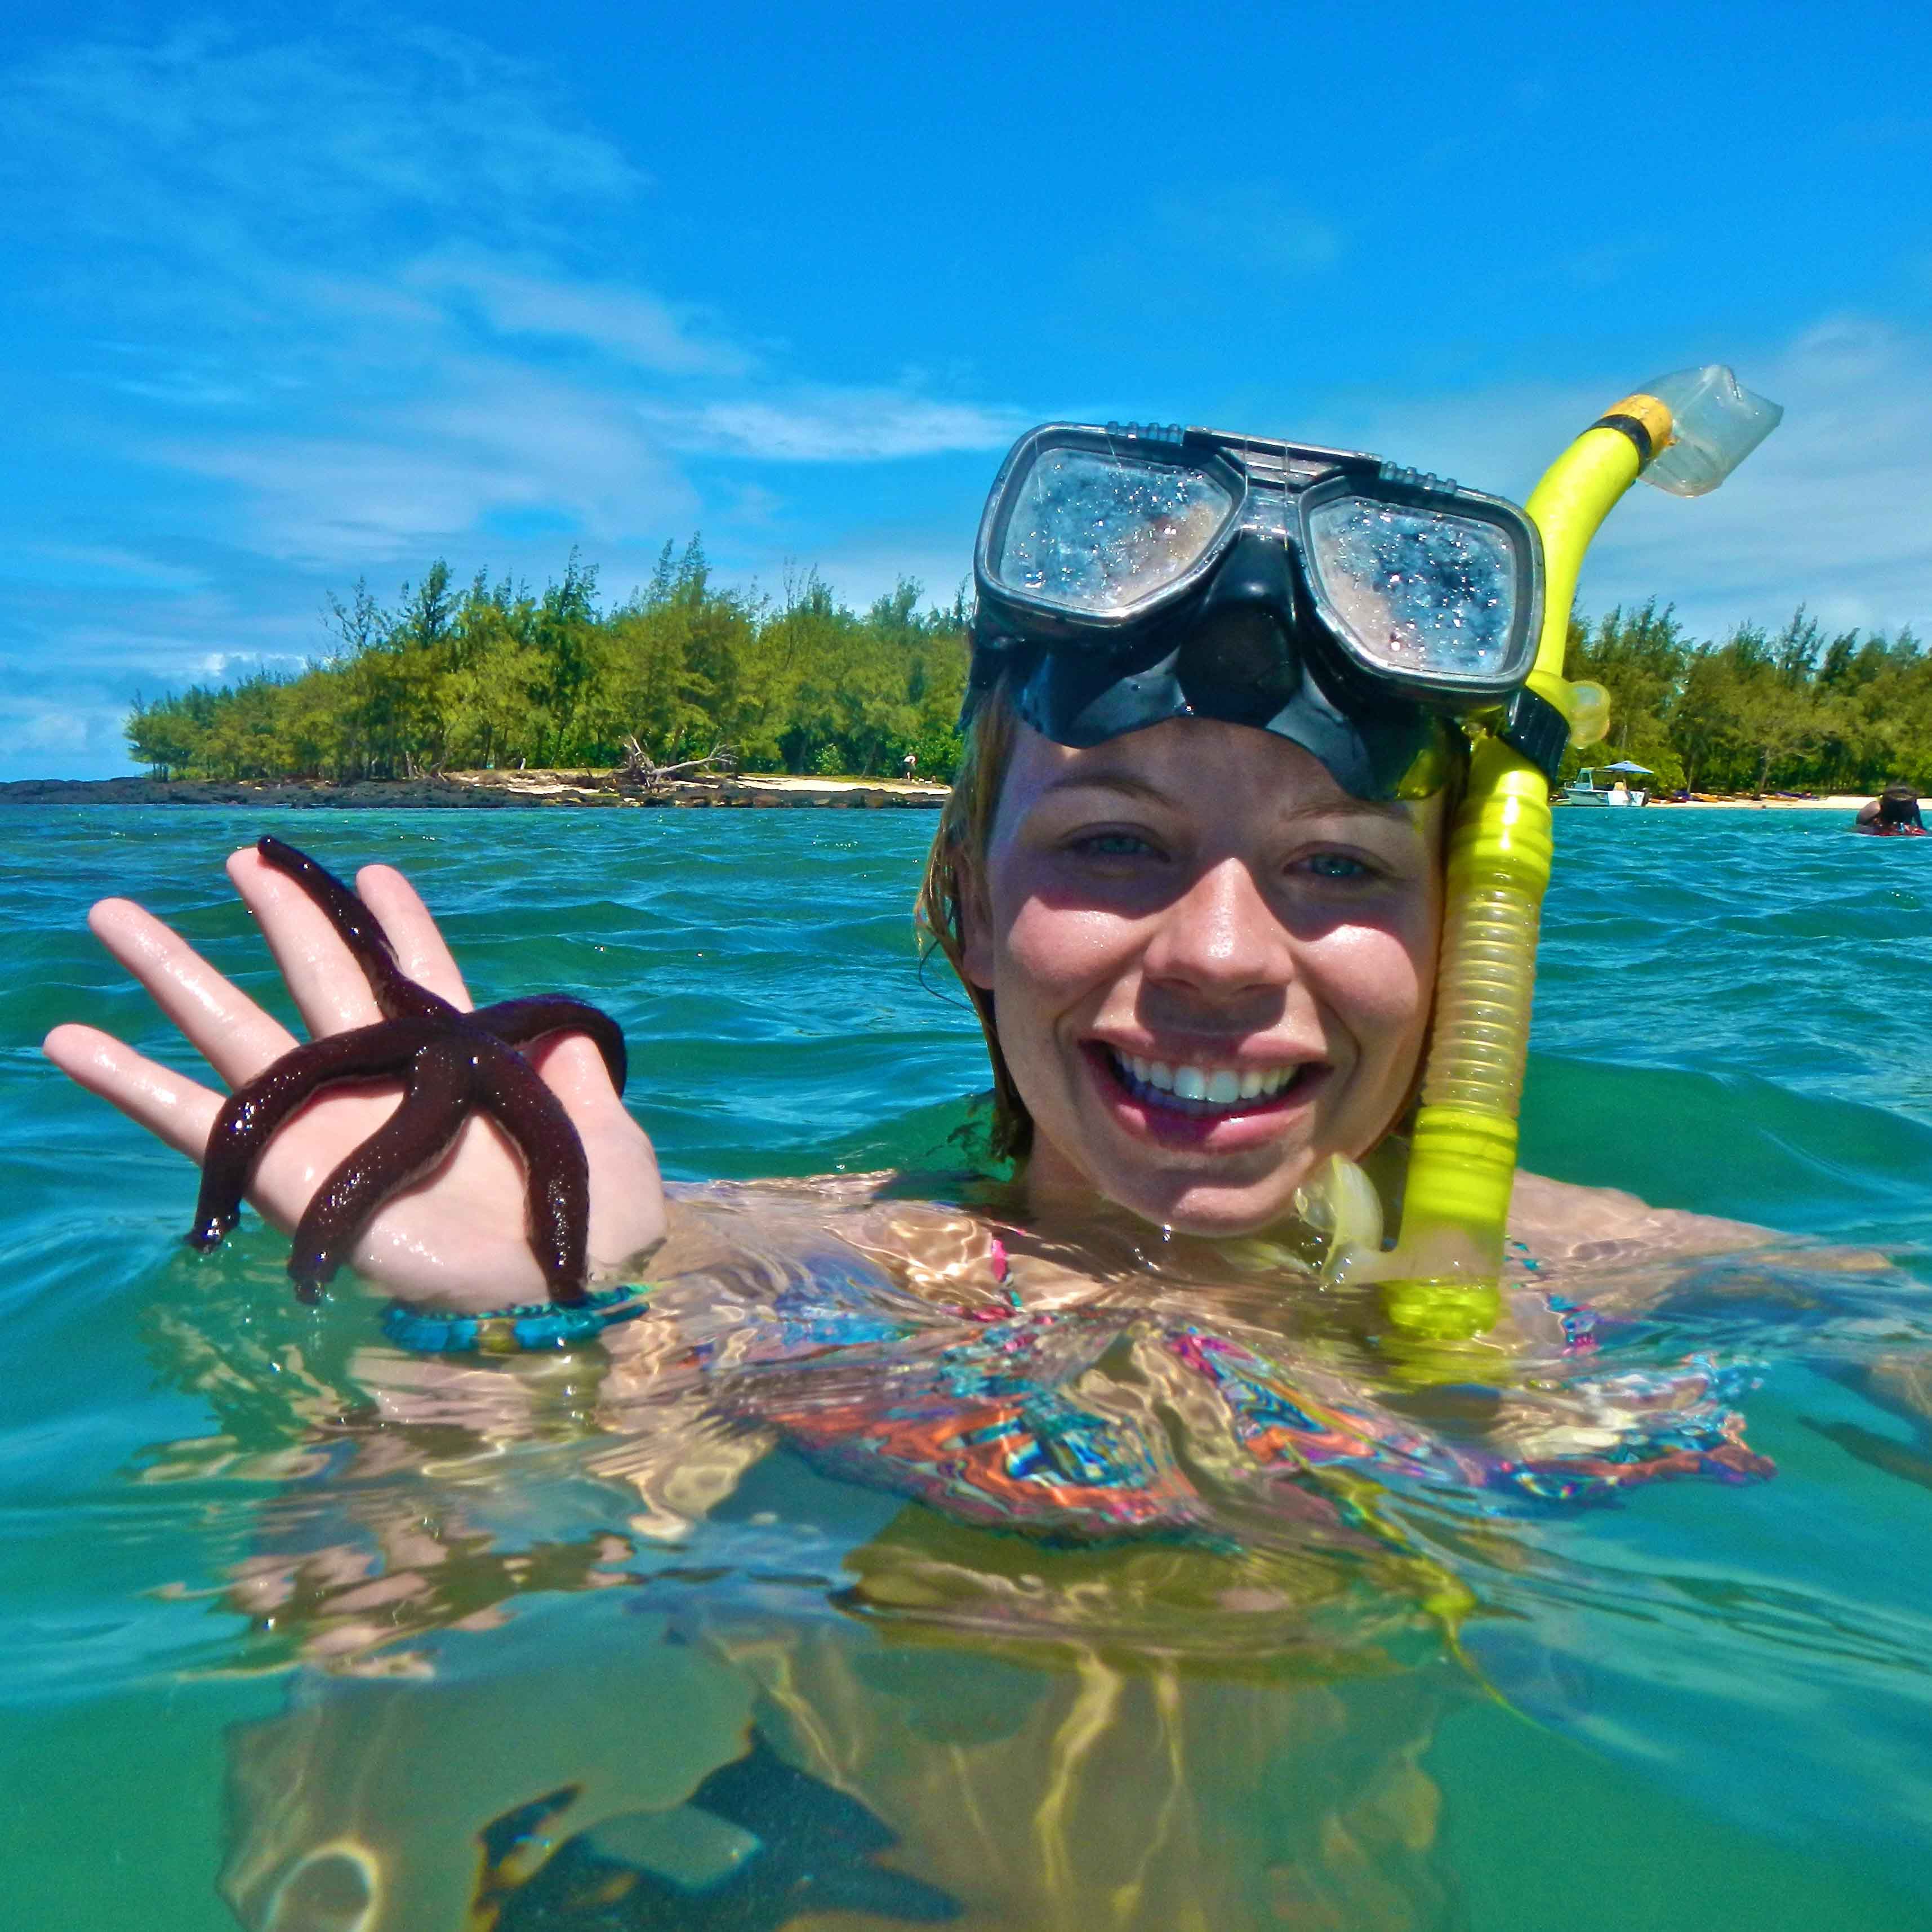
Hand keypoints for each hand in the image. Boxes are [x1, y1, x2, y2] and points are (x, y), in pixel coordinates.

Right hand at [43, 847, 665, 1307]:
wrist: (560, 1291)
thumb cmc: (593, 1225)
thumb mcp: (609, 1137)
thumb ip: (578, 1079)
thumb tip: (565, 1036)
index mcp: (458, 1062)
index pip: (417, 974)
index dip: (398, 925)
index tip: (373, 873)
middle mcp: (382, 1081)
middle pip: (317, 974)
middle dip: (280, 914)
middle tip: (242, 856)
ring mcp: (328, 1121)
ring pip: (236, 1029)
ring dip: (173, 972)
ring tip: (111, 915)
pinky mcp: (287, 1172)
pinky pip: (194, 1123)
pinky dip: (130, 1083)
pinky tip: (70, 1039)